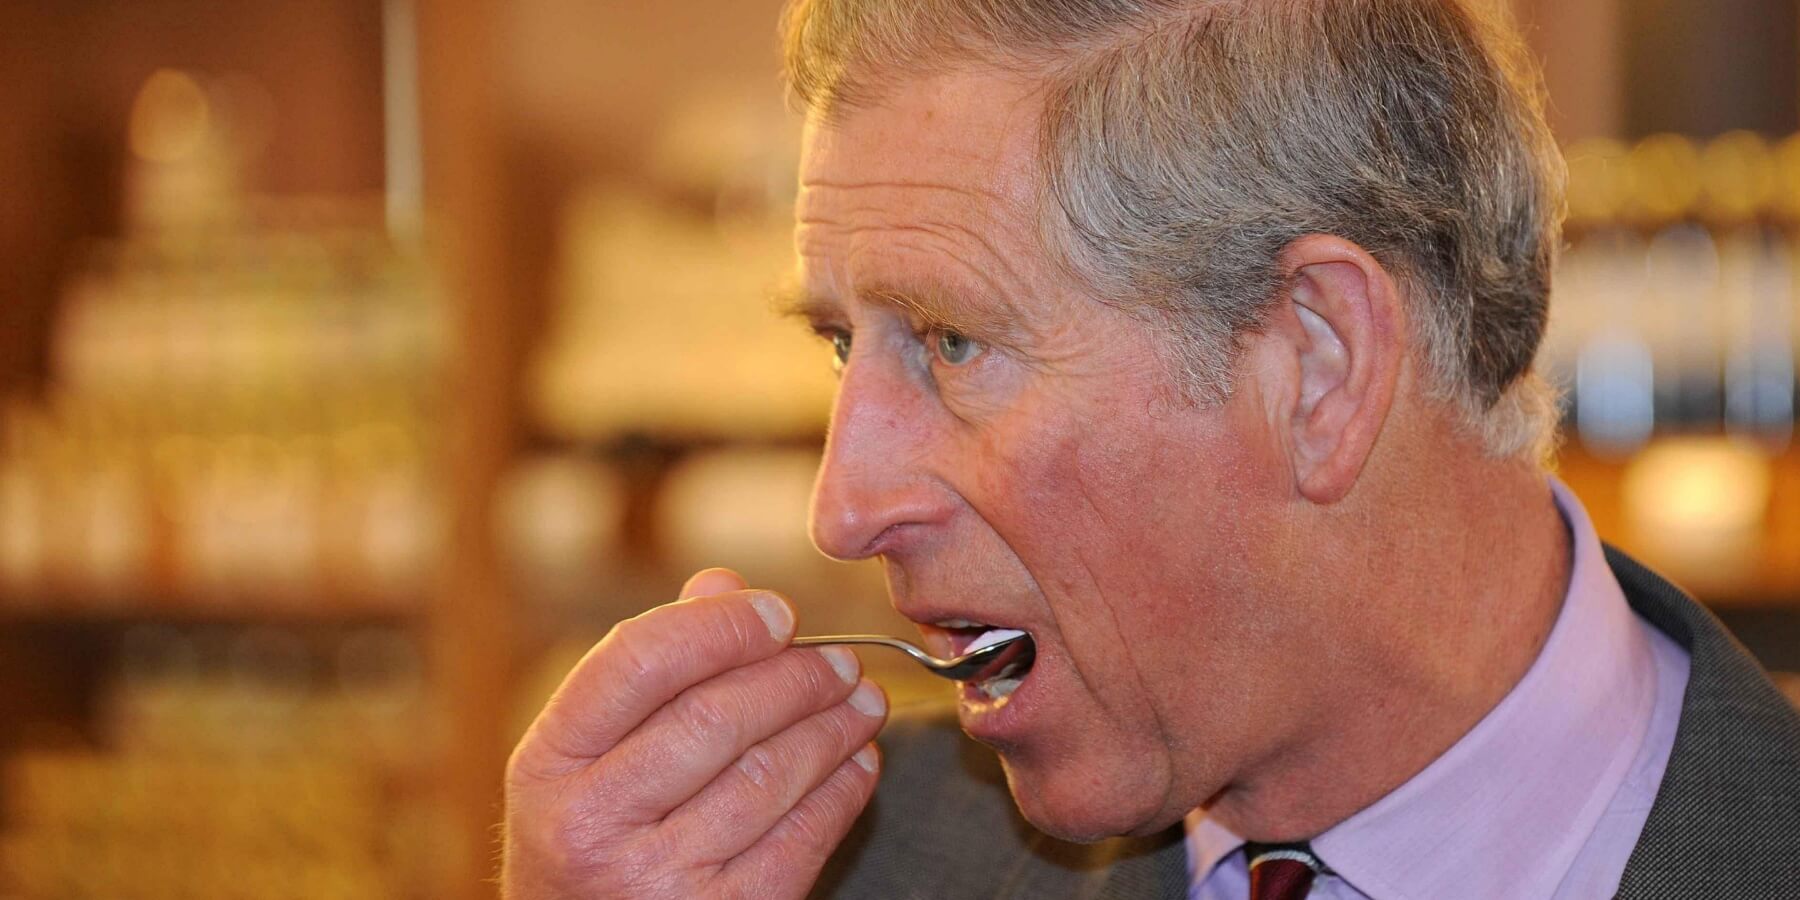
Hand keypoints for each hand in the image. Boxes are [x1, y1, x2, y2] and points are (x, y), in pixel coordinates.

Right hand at [502, 568, 887, 898]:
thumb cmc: (595, 836)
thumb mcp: (587, 759)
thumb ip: (652, 670)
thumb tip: (722, 586)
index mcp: (550, 764)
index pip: (639, 662)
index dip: (720, 626)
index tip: (779, 612)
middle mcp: (592, 824)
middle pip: (715, 717)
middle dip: (795, 677)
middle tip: (842, 661)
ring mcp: (657, 880)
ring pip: (768, 776)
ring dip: (832, 728)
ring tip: (863, 701)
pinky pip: (802, 837)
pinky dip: (843, 789)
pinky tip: (858, 761)